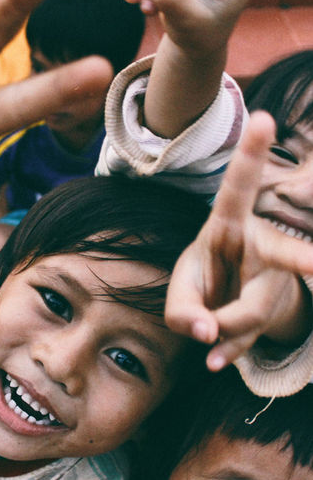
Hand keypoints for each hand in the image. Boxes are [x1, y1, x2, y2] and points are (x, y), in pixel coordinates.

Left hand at [165, 111, 312, 370]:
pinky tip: (215, 361)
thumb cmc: (201, 280)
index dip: (249, 156)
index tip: (262, 118)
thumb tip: (207, 337)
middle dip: (305, 260)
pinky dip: (229, 351)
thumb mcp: (180, 289)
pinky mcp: (273, 311)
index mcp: (228, 226)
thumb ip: (182, 311)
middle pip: (284, 256)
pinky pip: (252, 337)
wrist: (222, 303)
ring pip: (256, 311)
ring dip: (225, 333)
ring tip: (206, 347)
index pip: (237, 190)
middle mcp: (260, 249)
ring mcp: (273, 282)